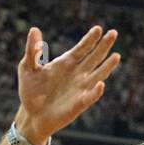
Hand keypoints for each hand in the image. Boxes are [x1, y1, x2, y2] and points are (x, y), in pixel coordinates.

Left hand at [16, 24, 119, 144]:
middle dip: (104, 46)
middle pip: (94, 57)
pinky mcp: (78, 105)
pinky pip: (89, 97)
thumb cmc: (30, 92)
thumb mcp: (27, 68)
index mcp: (66, 63)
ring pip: (97, 75)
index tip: (98, 29)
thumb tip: (34, 30)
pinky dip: (95, 92)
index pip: (82, 48)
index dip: (90, 39)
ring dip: (107, 67)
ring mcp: (79, 89)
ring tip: (116, 56)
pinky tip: (101, 84)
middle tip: (113, 33)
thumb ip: (32, 51)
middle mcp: (77, 74)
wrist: (31, 116)